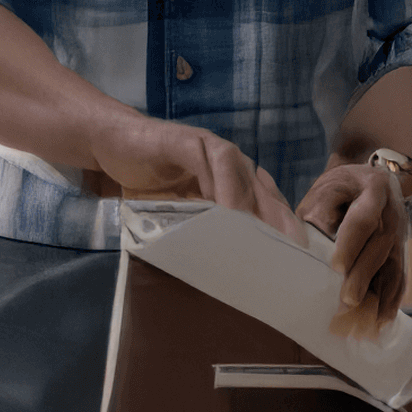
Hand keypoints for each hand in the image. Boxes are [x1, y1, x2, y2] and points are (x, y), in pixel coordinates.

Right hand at [87, 114, 305, 239]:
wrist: (114, 143)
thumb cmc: (152, 181)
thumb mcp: (185, 211)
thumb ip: (207, 228)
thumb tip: (225, 269)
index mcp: (241, 181)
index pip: (271, 207)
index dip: (285, 231)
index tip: (298, 260)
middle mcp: (235, 165)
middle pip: (266, 194)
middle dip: (278, 225)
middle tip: (286, 256)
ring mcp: (213, 149)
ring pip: (243, 178)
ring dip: (251, 208)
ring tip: (257, 238)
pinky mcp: (188, 142)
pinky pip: (210, 162)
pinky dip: (219, 185)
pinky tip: (223, 208)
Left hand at [298, 162, 411, 337]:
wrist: (375, 180)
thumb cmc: (344, 186)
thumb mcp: (327, 188)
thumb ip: (318, 212)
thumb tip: (308, 245)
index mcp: (375, 190)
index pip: (363, 220)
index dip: (351, 244)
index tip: (337, 267)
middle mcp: (394, 214)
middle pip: (381, 248)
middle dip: (364, 276)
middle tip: (348, 301)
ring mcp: (401, 235)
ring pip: (394, 267)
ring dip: (381, 295)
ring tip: (368, 321)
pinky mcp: (402, 252)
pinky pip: (400, 277)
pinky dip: (392, 300)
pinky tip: (382, 320)